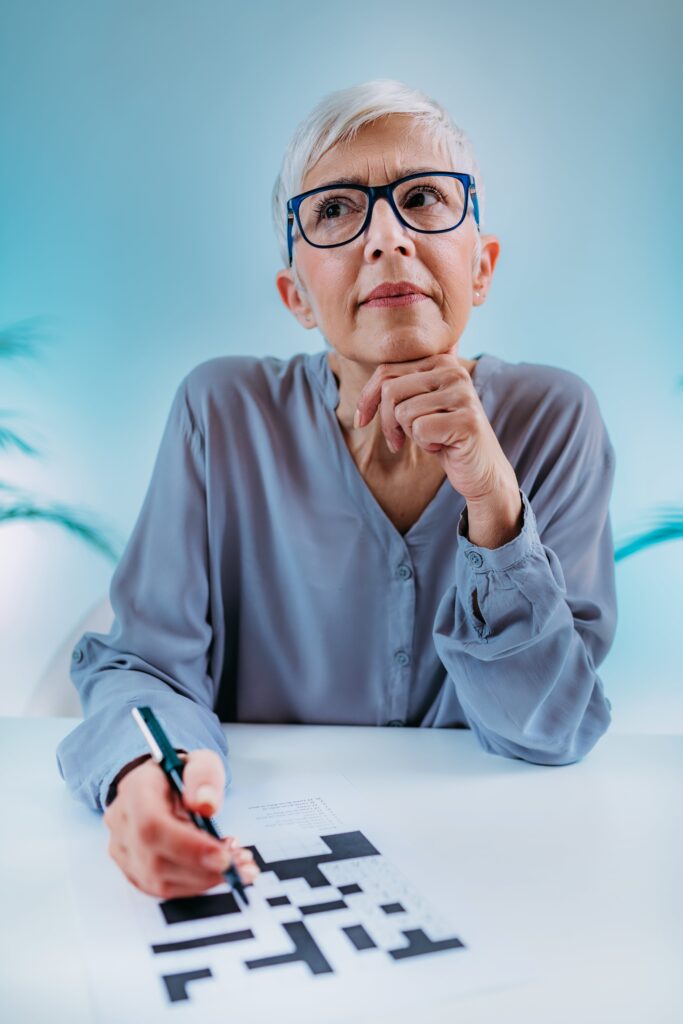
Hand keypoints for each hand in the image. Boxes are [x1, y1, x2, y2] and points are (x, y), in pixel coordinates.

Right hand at [103, 748, 259, 899]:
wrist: (157, 785)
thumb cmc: (179, 774)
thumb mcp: (199, 761)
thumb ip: (204, 776)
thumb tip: (206, 805)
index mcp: (135, 791)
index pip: (152, 825)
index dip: (188, 847)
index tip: (224, 857)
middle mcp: (122, 823)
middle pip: (156, 861)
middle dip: (205, 870)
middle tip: (242, 864)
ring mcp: (123, 850)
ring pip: (160, 882)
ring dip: (204, 880)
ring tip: (237, 864)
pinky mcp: (132, 869)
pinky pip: (163, 888)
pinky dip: (196, 884)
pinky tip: (217, 869)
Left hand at [355, 351, 517, 504]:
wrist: (480, 470)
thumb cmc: (444, 437)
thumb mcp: (418, 406)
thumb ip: (400, 386)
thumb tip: (365, 375)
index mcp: (441, 362)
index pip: (387, 371)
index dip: (367, 398)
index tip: (362, 420)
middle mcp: (454, 372)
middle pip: (391, 390)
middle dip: (387, 421)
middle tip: (399, 440)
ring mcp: (463, 395)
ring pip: (403, 412)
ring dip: (410, 434)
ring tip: (431, 438)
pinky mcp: (467, 420)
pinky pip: (420, 430)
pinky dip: (424, 444)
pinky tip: (442, 445)